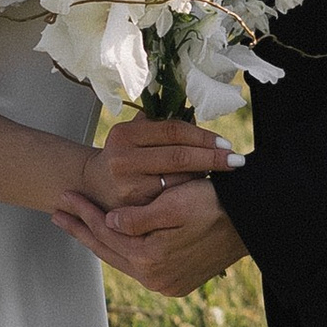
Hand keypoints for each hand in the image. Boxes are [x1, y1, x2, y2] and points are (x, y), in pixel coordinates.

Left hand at [53, 172, 247, 296]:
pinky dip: (121, 251)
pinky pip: (138, 266)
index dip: (84, 213)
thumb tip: (109, 222)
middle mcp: (156, 279)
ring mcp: (167, 284)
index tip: (66, 195)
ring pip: (121, 260)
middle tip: (57, 212)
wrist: (253, 222)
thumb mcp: (175, 204)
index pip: (106, 233)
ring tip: (76, 224)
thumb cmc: (216, 204)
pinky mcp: (177, 283)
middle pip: (108, 251)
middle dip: (82, 229)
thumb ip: (138, 217)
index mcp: (151, 260)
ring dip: (99, 241)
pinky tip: (109, 239)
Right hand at [99, 111, 234, 194]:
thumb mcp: (132, 135)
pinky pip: (172, 201)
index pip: (174, 131)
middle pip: (179, 156)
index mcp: (125, 135)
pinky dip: (190, 195)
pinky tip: (202, 191)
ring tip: (221, 173)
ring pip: (179, 181)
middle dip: (212, 158)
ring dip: (204, 177)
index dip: (203, 136)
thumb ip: (159, 125)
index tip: (225, 142)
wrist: (91, 188)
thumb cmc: (122, 156)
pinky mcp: (134, 209)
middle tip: (236, 160)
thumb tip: (198, 116)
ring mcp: (128, 187)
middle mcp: (123, 160)